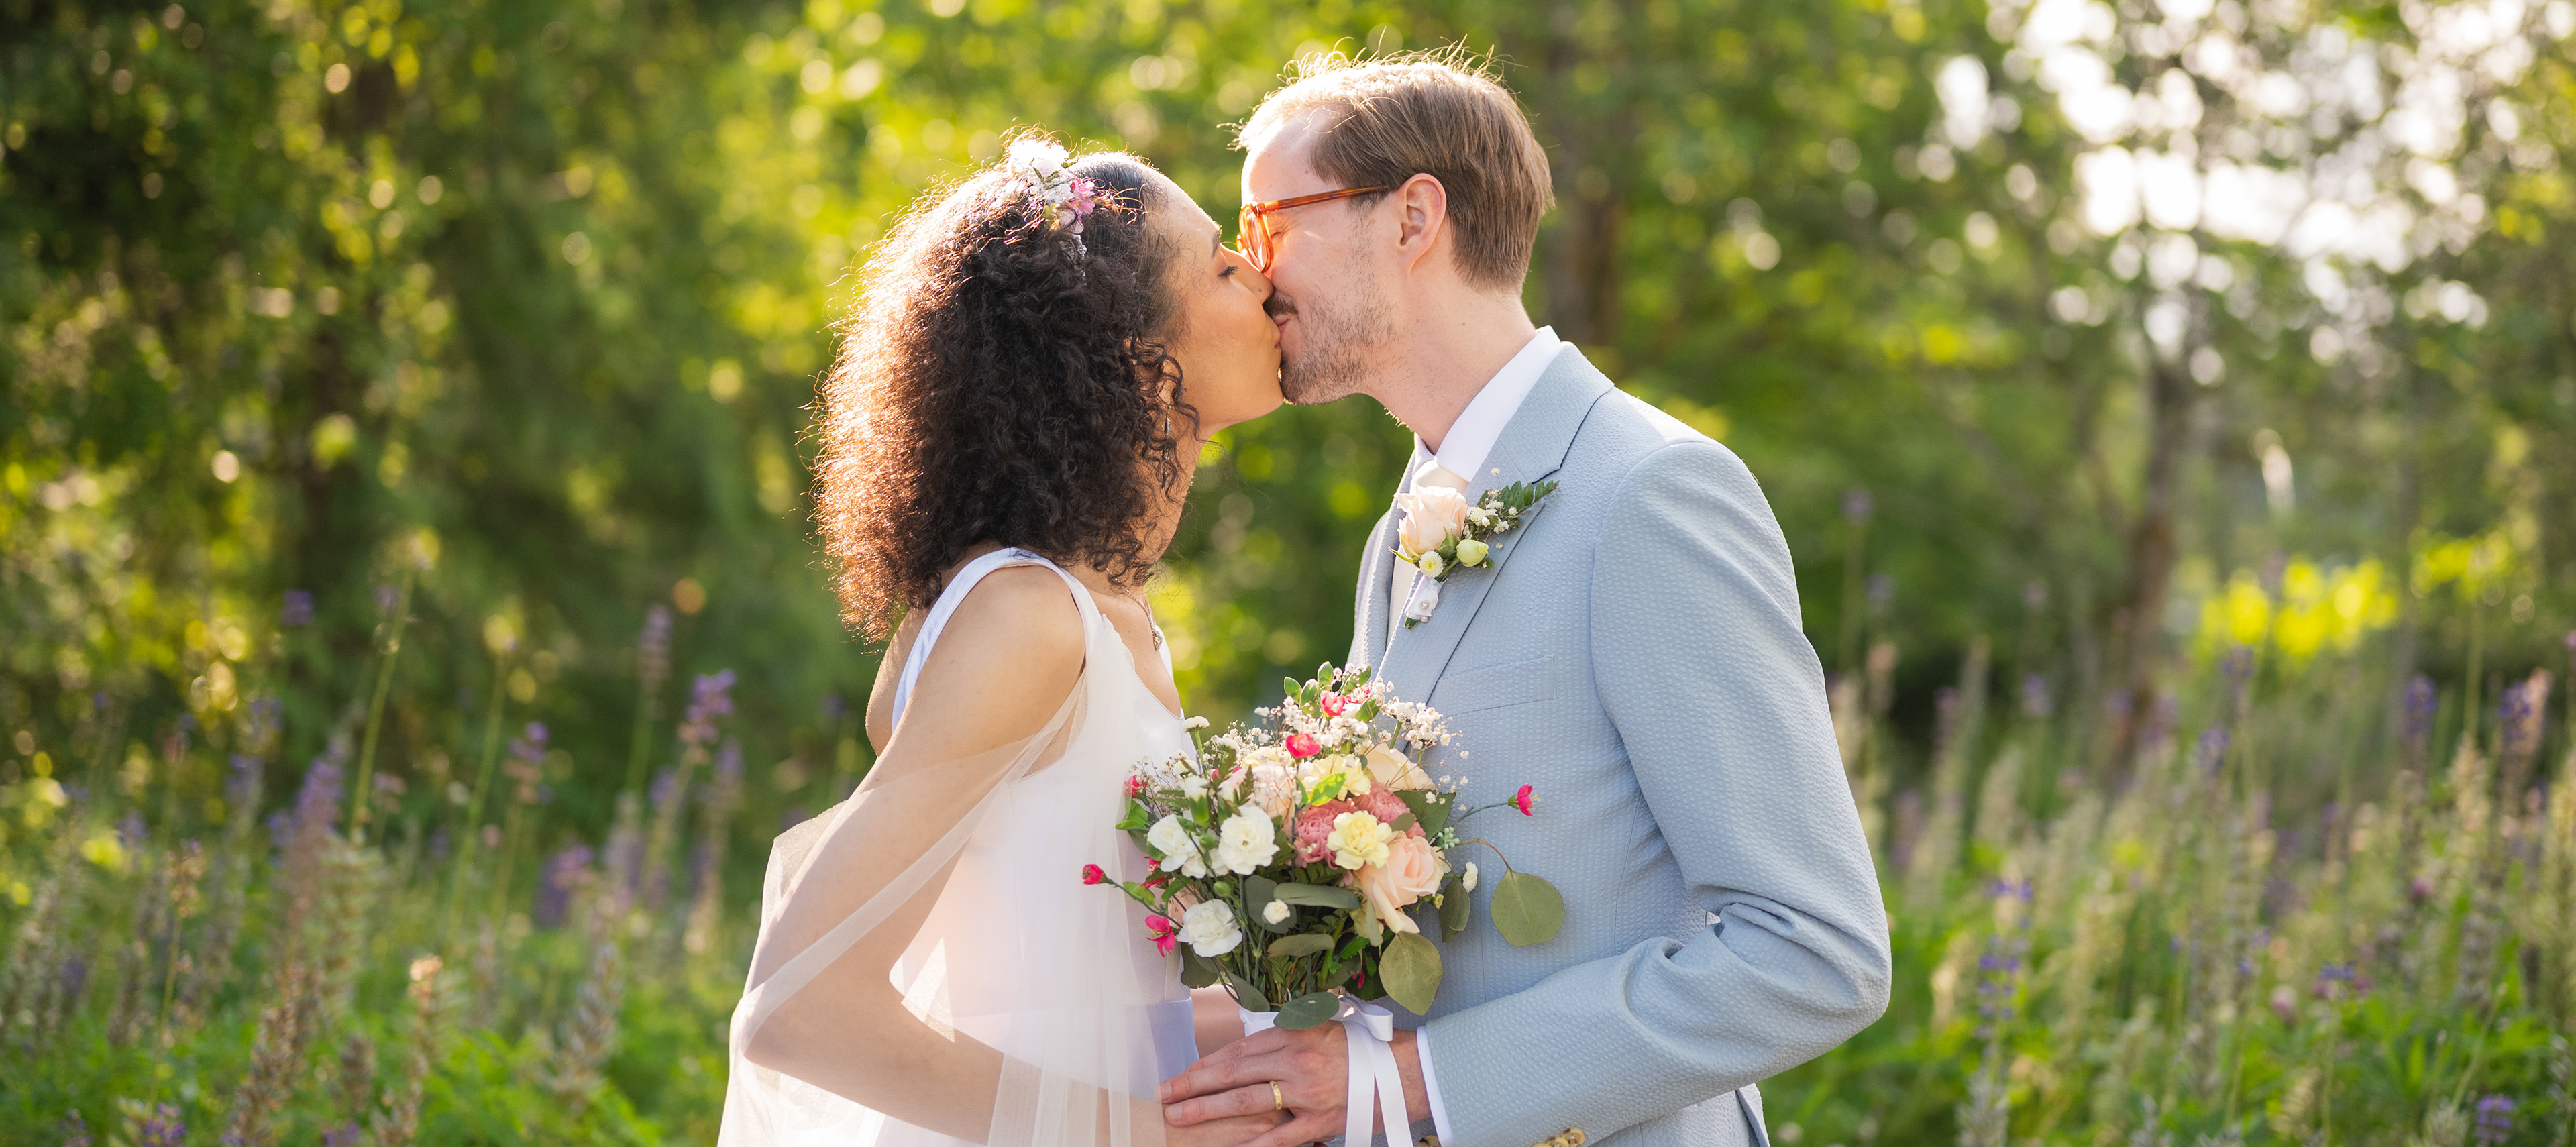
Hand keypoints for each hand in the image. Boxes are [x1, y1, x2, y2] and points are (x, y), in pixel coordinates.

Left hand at [1159, 1024, 1425, 1146]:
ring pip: (1247, 1101)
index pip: (1236, 1051)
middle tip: (1164, 1095)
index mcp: (1292, 1035)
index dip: (1203, 1064)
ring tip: (1180, 1117)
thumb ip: (1281, 1036)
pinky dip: (1252, 1145)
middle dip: (1193, 1085)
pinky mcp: (1320, 1122)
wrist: (1400, 1072)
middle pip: (1232, 1074)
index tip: (1178, 1075)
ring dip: (1209, 1109)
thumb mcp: (1317, 1027)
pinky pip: (1279, 1137)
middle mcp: (1295, 1061)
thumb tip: (1241, 1052)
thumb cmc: (1357, 1048)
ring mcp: (1307, 1093)